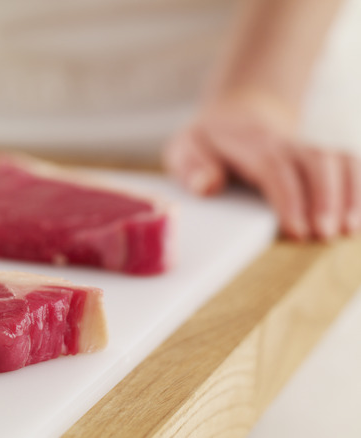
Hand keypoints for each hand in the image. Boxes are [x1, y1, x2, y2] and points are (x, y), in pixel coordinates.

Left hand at [164, 95, 360, 240]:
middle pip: (317, 161)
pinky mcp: (325, 158)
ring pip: (342, 161)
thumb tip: (208, 186)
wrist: (236, 117)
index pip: (275, 168)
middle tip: (326, 235)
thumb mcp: (186, 149)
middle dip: (327, 198)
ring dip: (352, 194)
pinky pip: (352, 166)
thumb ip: (192, 167)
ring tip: (351, 230)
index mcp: (251, 146)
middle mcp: (287, 145)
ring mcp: (309, 150)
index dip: (290, 198)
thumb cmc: (208, 143)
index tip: (297, 230)